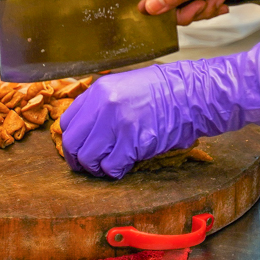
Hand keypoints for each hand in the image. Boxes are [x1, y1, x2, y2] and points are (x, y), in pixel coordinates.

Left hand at [60, 43, 259, 178]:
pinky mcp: (132, 142)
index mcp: (98, 91)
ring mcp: (117, 123)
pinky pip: (110, 167)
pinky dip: (114, 172)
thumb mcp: (123, 87)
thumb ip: (102, 105)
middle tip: (89, 166)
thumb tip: (86, 130)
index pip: (67, 123)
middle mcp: (103, 106)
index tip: (80, 149)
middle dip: (79, 159)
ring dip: (96, 168)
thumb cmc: (163, 93)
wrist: (192, 94)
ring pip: (88, 158)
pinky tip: (123, 167)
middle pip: (72, 143)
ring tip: (108, 166)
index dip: (72, 140)